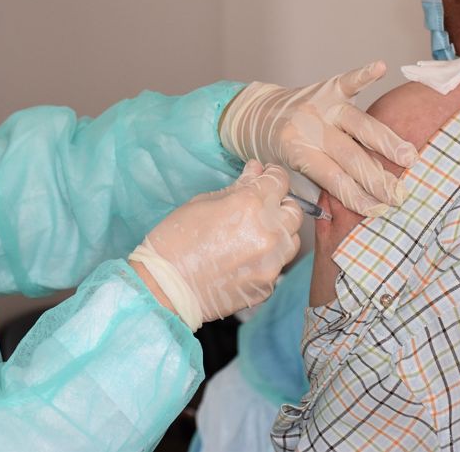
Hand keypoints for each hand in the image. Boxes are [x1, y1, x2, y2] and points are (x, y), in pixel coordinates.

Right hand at [129, 161, 301, 328]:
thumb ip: (237, 187)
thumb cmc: (175, 240)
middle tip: (261, 207)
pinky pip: (278, 266)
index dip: (272, 175)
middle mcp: (269, 232)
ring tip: (254, 235)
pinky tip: (244, 259)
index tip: (265, 177)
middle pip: (294, 210)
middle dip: (280, 204)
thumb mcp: (203, 202)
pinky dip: (267, 259)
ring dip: (279, 233)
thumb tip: (255, 170)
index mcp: (251, 204)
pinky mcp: (267, 286)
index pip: (280, 180)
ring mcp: (271, 262)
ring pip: (292, 240)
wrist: (165, 288)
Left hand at [219, 62, 417, 215]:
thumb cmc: (279, 150)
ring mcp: (320, 106)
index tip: (378, 209)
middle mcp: (309, 127)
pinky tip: (382, 68)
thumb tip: (351, 210)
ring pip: (358, 123)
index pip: (332, 178)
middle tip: (399, 194)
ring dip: (385, 141)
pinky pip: (349, 81)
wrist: (259, 114)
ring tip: (408, 158)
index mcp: (297, 152)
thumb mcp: (289, 174)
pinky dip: (365, 75)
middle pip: (349, 155)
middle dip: (376, 178)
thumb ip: (317, 189)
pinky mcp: (328, 88)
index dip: (355, 196)